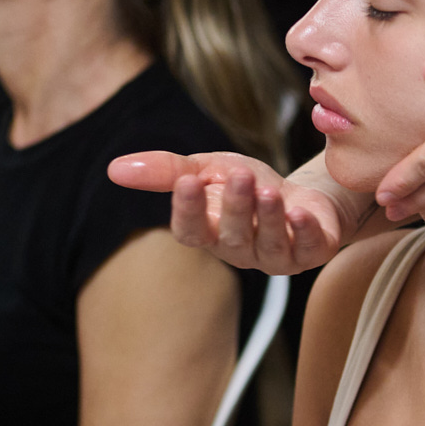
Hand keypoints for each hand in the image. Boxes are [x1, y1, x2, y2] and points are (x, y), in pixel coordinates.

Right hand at [109, 150, 352, 274]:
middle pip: (233, 236)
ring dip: (268, 217)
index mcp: (210, 233)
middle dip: (236, 207)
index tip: (187, 183)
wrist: (305, 199)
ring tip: (269, 190)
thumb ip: (166, 172)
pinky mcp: (310, 253)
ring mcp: (276, 256)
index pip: (191, 232)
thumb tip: (114, 169)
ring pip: (269, 243)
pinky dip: (304, 231)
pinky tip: (299, 213)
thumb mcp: (207, 170)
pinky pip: (307, 247)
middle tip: (240, 176)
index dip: (188, 211)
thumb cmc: (249, 186)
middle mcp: (241, 251)